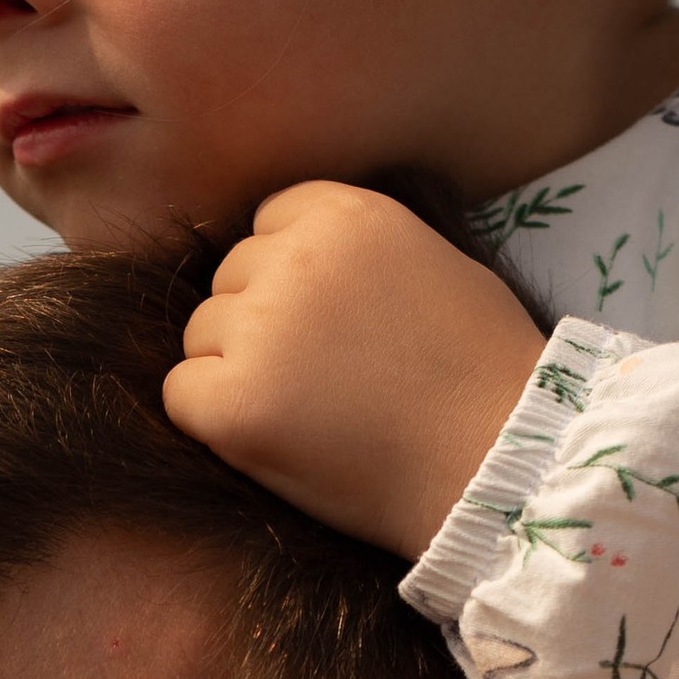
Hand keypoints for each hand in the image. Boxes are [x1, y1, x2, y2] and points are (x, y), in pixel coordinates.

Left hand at [162, 181, 542, 557]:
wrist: (497, 463)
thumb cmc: (483, 378)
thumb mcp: (435, 265)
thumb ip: (360, 252)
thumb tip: (298, 257)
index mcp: (348, 214)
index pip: (269, 222)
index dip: (288, 277)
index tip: (326, 326)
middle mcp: (297, 259)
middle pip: (230, 280)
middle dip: (260, 326)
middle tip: (321, 382)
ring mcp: (261, 330)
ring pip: (201, 336)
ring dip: (236, 373)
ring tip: (309, 415)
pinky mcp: (235, 403)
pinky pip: (181, 396)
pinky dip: (213, 422)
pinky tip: (275, 441)